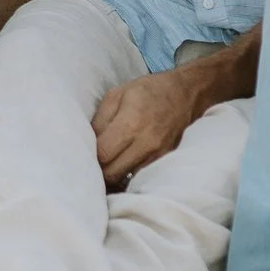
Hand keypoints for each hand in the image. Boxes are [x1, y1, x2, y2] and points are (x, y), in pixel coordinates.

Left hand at [91, 68, 199, 186]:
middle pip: (112, 173)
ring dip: (111, 175)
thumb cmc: (148, 90)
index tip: (83, 152)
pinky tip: (121, 166)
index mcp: (131, 123)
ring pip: (125, 180)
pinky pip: (139, 178)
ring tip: (106, 164)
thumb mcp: (116, 95)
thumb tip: (87, 145)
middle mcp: (146, 144)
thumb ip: (99, 121)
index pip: (102, 155)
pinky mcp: (164, 161)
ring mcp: (158, 155)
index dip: (88, 157)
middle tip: (91, 161)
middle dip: (97, 170)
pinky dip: (127, 175)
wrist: (186, 93)